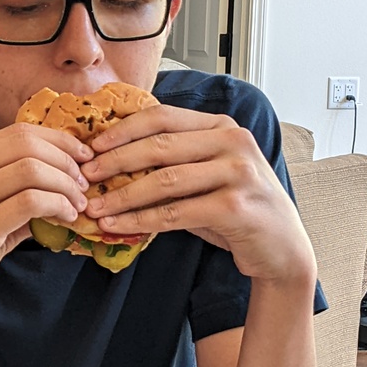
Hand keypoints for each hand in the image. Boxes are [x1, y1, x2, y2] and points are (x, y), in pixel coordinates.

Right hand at [0, 124, 92, 333]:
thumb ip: (11, 197)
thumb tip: (60, 191)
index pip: (17, 132)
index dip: (58, 141)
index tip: (81, 159)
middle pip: (26, 143)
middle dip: (66, 160)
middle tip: (83, 184)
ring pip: (30, 169)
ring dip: (65, 185)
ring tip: (77, 205)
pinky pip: (28, 203)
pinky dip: (56, 206)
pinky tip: (65, 218)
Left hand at [80, 104, 314, 283]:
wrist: (281, 249)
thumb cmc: (237, 210)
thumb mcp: (207, 176)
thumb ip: (173, 162)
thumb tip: (112, 162)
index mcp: (222, 126)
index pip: (162, 117)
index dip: (123, 130)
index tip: (92, 146)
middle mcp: (233, 142)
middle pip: (159, 145)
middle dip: (116, 161)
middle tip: (85, 176)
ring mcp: (238, 173)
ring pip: (164, 180)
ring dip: (123, 196)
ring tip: (95, 208)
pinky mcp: (236, 207)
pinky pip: (176, 212)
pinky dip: (142, 220)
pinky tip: (119, 226)